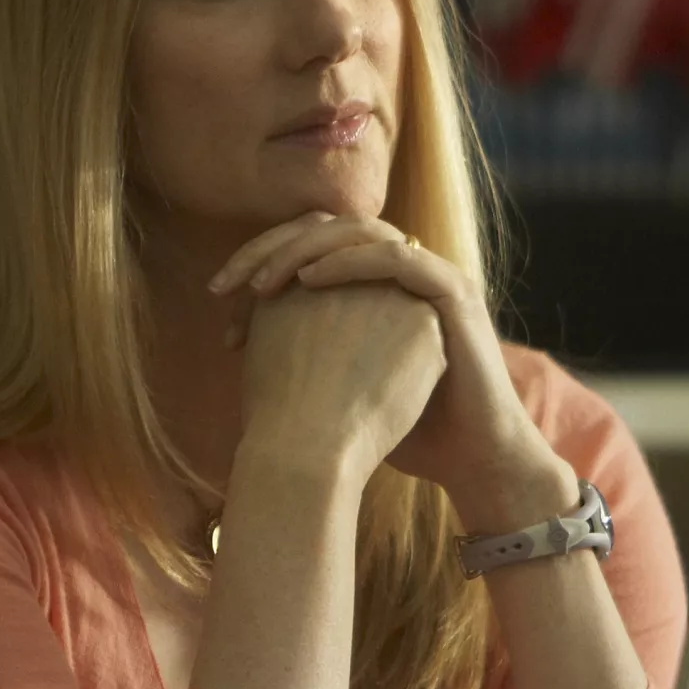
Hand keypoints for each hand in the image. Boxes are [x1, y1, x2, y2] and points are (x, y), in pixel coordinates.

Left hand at [213, 215, 566, 511]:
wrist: (470, 461)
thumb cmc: (403, 433)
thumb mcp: (339, 387)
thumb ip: (304, 354)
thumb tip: (245, 344)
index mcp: (379, 285)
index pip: (314, 245)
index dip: (264, 259)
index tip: (219, 295)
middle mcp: (406, 270)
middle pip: (330, 227)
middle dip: (272, 248)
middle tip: (226, 283)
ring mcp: (434, 276)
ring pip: (361, 231)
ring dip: (303, 249)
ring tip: (261, 284)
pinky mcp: (453, 293)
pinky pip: (396, 257)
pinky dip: (349, 262)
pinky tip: (307, 283)